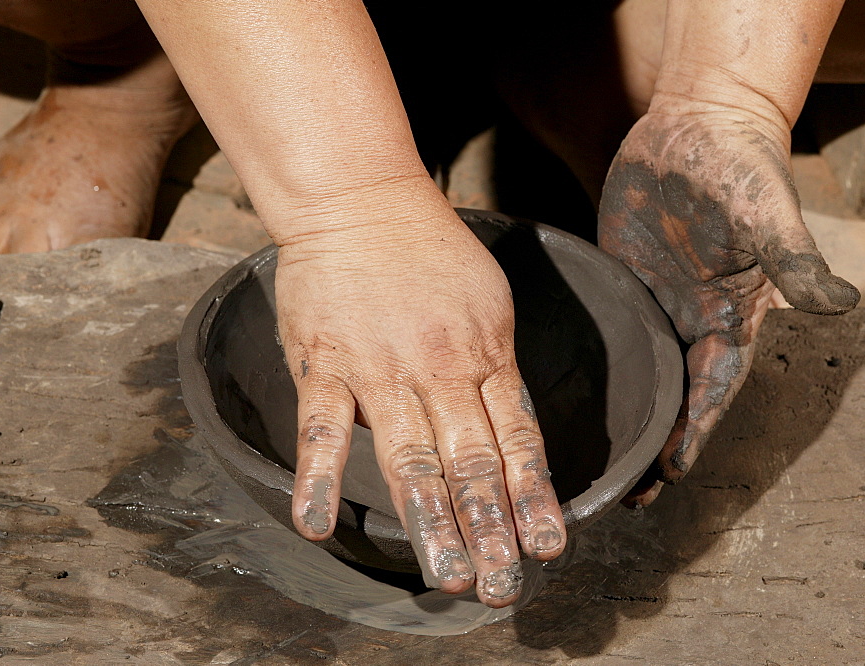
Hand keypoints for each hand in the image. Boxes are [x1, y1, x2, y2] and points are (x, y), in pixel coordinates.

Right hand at [274, 204, 565, 607]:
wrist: (362, 200)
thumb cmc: (430, 251)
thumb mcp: (488, 301)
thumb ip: (495, 368)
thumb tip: (509, 431)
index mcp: (486, 355)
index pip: (518, 440)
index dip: (534, 498)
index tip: (547, 548)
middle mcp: (441, 369)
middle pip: (473, 462)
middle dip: (490, 528)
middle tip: (499, 586)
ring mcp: (381, 368)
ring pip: (411, 458)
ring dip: (430, 523)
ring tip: (446, 576)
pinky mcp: (326, 363)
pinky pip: (322, 428)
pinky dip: (320, 477)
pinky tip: (317, 525)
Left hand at [598, 106, 859, 504]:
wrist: (699, 124)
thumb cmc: (741, 167)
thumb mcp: (767, 214)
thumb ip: (793, 259)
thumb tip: (837, 303)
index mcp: (731, 315)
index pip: (713, 389)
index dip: (694, 431)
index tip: (670, 473)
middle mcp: (693, 317)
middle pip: (675, 396)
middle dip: (656, 443)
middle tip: (628, 493)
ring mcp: (657, 300)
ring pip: (642, 372)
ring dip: (627, 415)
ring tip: (600, 460)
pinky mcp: (625, 278)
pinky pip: (612, 332)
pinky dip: (602, 367)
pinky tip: (577, 392)